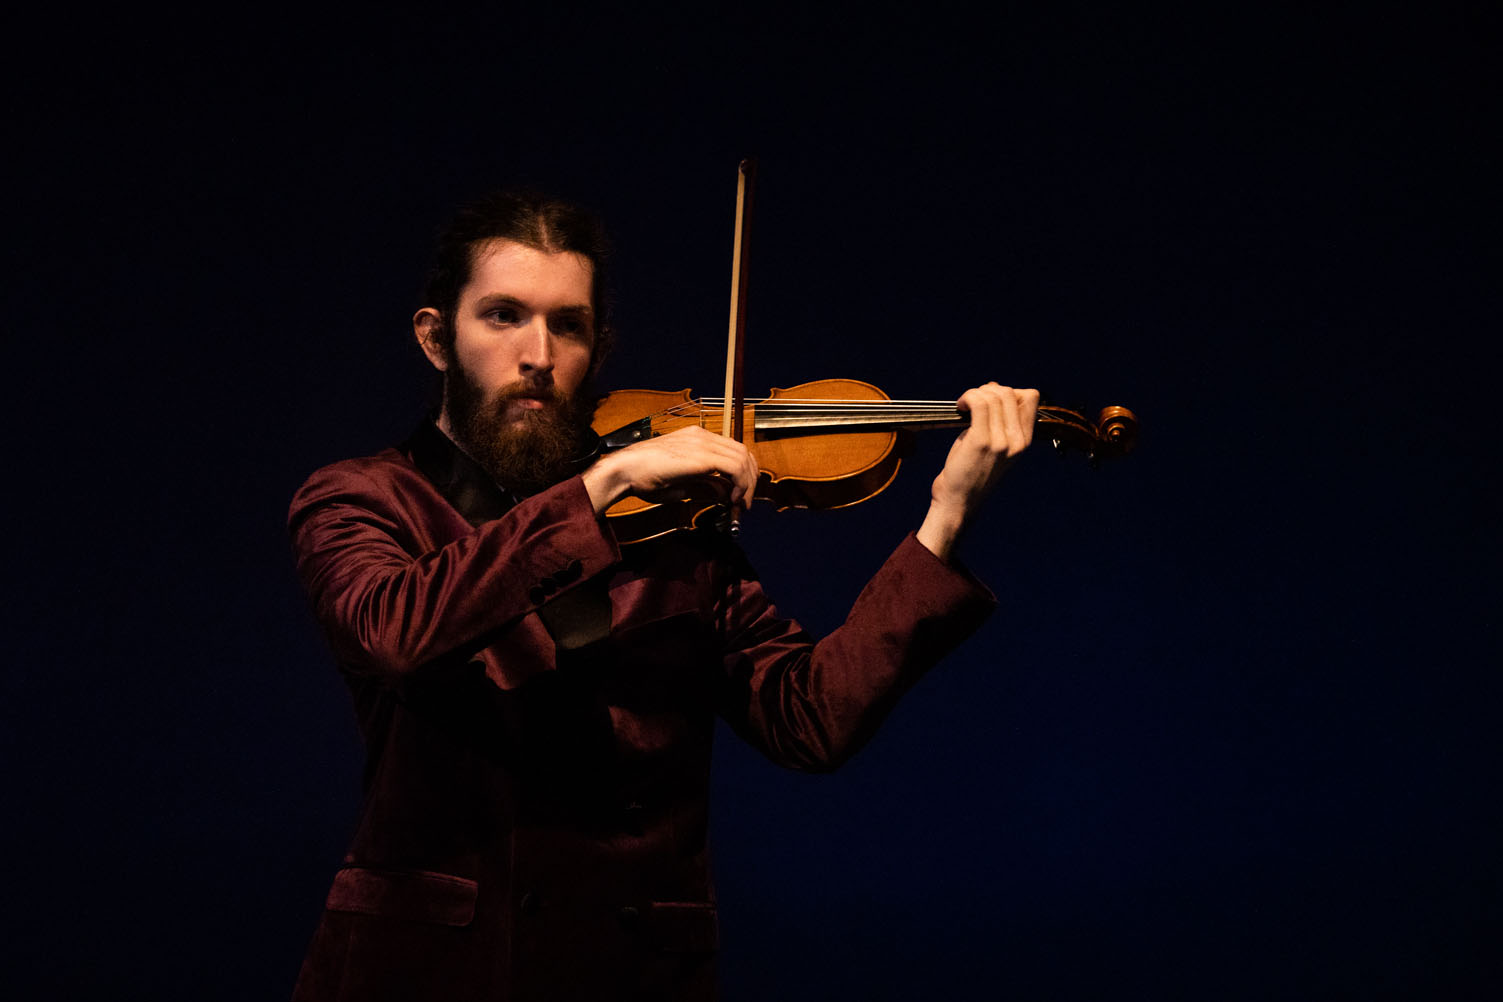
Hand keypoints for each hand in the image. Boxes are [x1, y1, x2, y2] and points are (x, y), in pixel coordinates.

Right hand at [581, 426, 759, 516]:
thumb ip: (704, 485)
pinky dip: (741, 483)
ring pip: (742, 458)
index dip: (743, 472)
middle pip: (743, 452)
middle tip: (746, 502)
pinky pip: (734, 467)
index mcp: (696, 437)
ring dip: (748, 483)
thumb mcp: (681, 483)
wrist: (624, 470)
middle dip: (750, 479)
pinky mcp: (701, 455)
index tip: (741, 494)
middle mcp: (702, 436)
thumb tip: (724, 494)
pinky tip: (733, 499)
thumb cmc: (644, 477)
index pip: (733, 450)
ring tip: (740, 503)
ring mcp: (702, 442)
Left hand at [916, 383, 1039, 560]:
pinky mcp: (981, 441)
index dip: (1009, 391)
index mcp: (1024, 441)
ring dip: (974, 393)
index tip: (989, 400)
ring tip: (963, 405)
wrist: (958, 502)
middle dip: (988, 390)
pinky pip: (978, 403)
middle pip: (1011, 392)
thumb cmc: (970, 472)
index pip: (1031, 398)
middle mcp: (1017, 441)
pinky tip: (959, 406)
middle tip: (971, 403)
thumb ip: (998, 419)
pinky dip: (967, 397)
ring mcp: (1001, 441)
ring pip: (993, 395)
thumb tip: (993, 385)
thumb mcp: (993, 445)